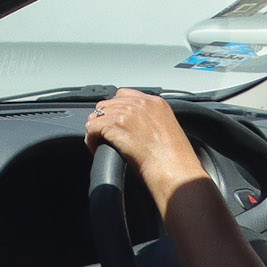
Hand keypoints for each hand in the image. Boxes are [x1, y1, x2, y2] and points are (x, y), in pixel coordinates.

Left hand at [84, 89, 206, 212]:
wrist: (175, 171)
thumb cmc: (175, 159)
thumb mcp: (167, 128)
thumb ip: (150, 119)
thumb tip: (132, 124)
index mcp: (156, 102)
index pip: (123, 95)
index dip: (115, 109)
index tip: (114, 122)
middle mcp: (140, 103)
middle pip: (107, 104)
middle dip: (104, 119)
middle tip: (105, 135)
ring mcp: (127, 112)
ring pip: (97, 115)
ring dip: (96, 130)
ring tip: (100, 143)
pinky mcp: (116, 125)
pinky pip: (92, 128)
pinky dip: (91, 140)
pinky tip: (97, 148)